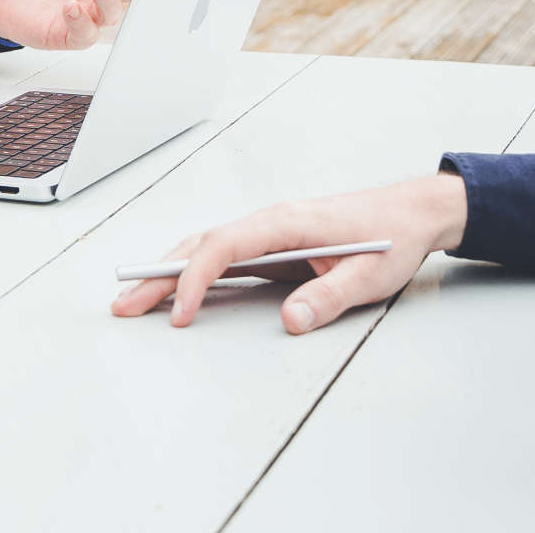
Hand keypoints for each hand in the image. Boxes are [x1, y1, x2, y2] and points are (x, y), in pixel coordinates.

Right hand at [110, 173, 467, 331]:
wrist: (411, 213)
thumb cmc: (390, 238)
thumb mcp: (368, 276)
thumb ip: (329, 299)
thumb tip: (289, 321)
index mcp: (285, 223)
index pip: (222, 247)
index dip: (195, 280)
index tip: (181, 315)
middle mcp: (268, 222)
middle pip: (200, 245)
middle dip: (158, 276)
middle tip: (123, 305)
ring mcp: (268, 232)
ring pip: (205, 248)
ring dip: (169, 273)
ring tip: (135, 301)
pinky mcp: (273, 245)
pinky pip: (223, 256)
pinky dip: (193, 272)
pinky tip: (176, 291)